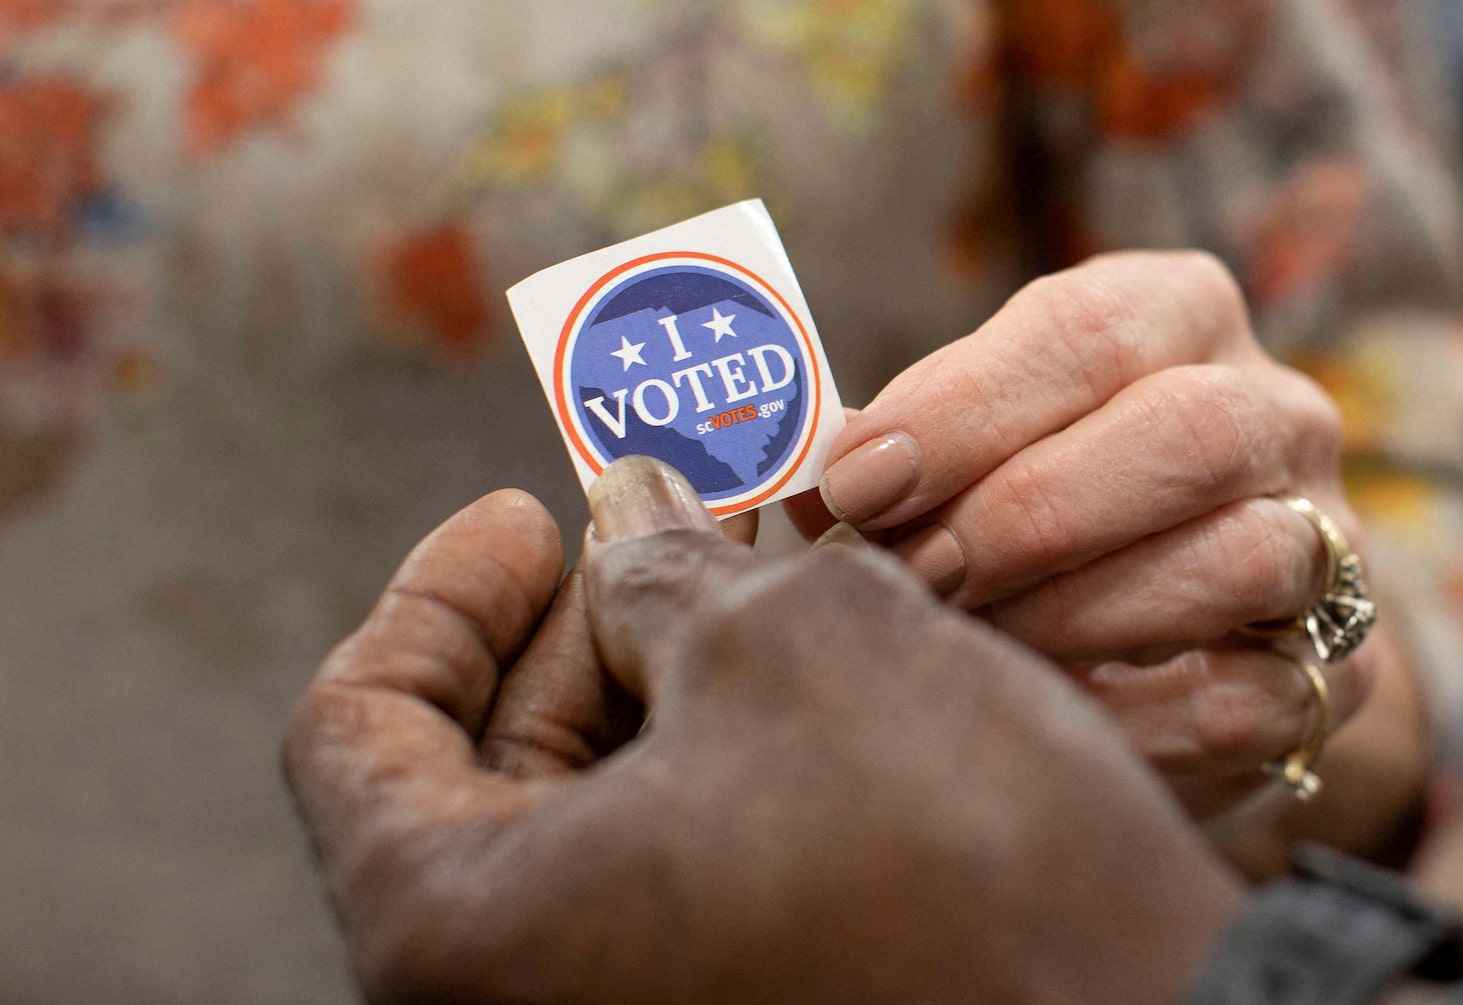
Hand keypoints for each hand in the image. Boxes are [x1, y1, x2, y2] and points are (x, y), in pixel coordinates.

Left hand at [284, 457, 1244, 1004]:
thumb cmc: (955, 849)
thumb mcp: (795, 642)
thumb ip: (668, 565)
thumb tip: (626, 513)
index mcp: (464, 931)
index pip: (360, 728)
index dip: (443, 591)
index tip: (533, 508)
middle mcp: (527, 1003)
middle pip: (486, 774)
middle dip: (587, 627)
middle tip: (683, 523)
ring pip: (601, 822)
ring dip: (670, 684)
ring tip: (766, 579)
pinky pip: (684, 875)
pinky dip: (725, 767)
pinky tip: (813, 678)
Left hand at [793, 252, 1378, 816]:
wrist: (1182, 640)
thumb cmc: (1042, 512)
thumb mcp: (981, 445)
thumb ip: (907, 443)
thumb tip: (789, 468)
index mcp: (1184, 317)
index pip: (1091, 325)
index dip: (966, 404)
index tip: (855, 482)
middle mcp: (1278, 414)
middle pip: (1186, 431)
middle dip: (1027, 511)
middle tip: (913, 575)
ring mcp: (1326, 545)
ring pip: (1237, 558)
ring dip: (1077, 612)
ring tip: (972, 646)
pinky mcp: (1340, 673)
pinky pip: (1248, 697)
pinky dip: (1132, 717)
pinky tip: (1045, 718)